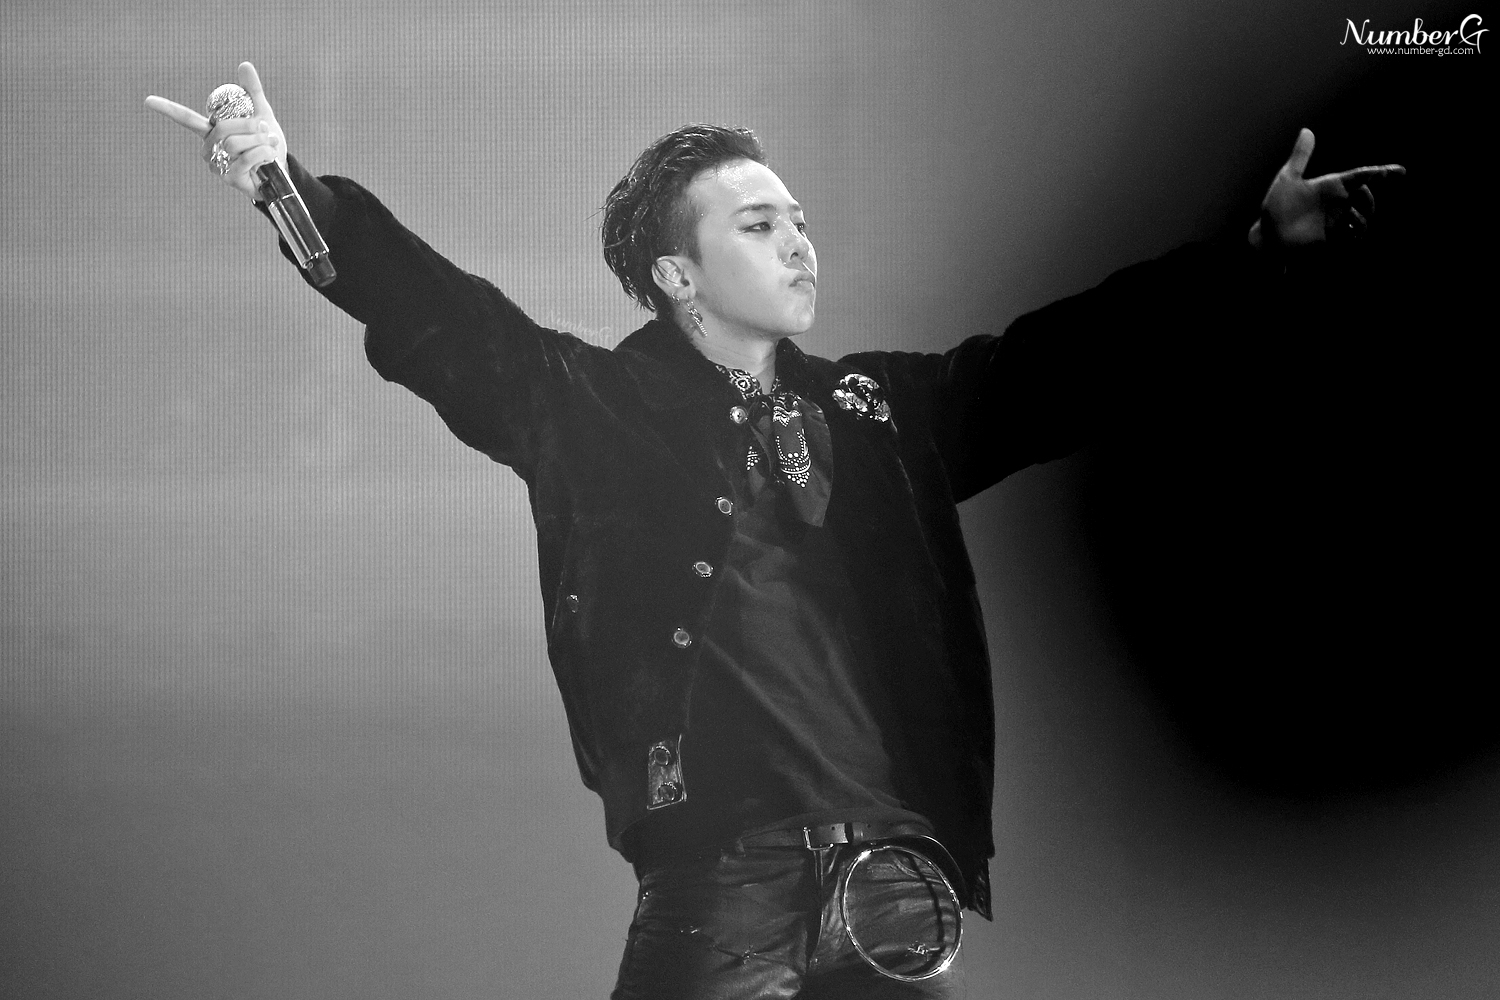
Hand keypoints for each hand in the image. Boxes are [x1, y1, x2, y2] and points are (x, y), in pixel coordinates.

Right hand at [145, 61, 287, 200]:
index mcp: (211, 131)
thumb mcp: (261, 114)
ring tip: (270, 144)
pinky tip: (270, 157)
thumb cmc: (266, 143)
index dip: (167, 109)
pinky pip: (247, 158)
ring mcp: (217, 166)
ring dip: (260, 141)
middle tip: (266, 128)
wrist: (282, 171)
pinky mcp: (230, 178)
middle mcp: (209, 148)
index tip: (148, 100)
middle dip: (249, 126)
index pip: (186, 118)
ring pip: (235, 144)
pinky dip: (264, 153)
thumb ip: (252, 92)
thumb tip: (244, 64)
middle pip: (222, 129)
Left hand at [1248, 128, 1404, 250]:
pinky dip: (1358, 230)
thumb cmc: (1276, 208)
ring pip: (1365, 216)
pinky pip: (1356, 235)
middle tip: (1360, 196)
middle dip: (1369, 197)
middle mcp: (1338, 203)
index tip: (1400, 172)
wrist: (1269, 237)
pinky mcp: (1335, 238)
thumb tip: (1307, 130)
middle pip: (1367, 196)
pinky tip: (1348, 227)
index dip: (1382, 173)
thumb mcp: (1288, 179)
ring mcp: (1338, 221)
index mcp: (1332, 186)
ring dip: (1363, 215)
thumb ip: (1300, 156)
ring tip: (1349, 215)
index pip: (1362, 176)